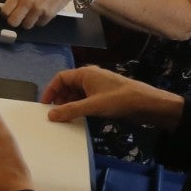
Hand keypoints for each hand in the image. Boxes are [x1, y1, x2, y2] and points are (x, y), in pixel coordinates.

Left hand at [2, 0, 85, 28]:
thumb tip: (7, 12)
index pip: (5, 12)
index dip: (7, 15)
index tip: (11, 15)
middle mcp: (27, 1)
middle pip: (13, 22)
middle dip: (16, 22)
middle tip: (21, 19)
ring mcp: (37, 9)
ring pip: (26, 25)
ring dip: (30, 22)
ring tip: (34, 14)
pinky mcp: (48, 14)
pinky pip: (39, 24)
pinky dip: (41, 21)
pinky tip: (44, 12)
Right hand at [41, 67, 185, 131]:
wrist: (146, 103)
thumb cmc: (118, 100)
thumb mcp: (92, 106)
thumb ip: (70, 110)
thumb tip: (50, 115)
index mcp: (85, 73)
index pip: (60, 78)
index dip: (50, 91)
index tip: (44, 106)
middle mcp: (90, 76)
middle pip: (68, 85)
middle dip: (60, 99)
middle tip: (55, 114)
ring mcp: (98, 85)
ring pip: (77, 93)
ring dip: (70, 103)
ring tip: (66, 117)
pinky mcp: (105, 94)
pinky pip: (86, 98)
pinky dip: (80, 106)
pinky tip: (80, 117)